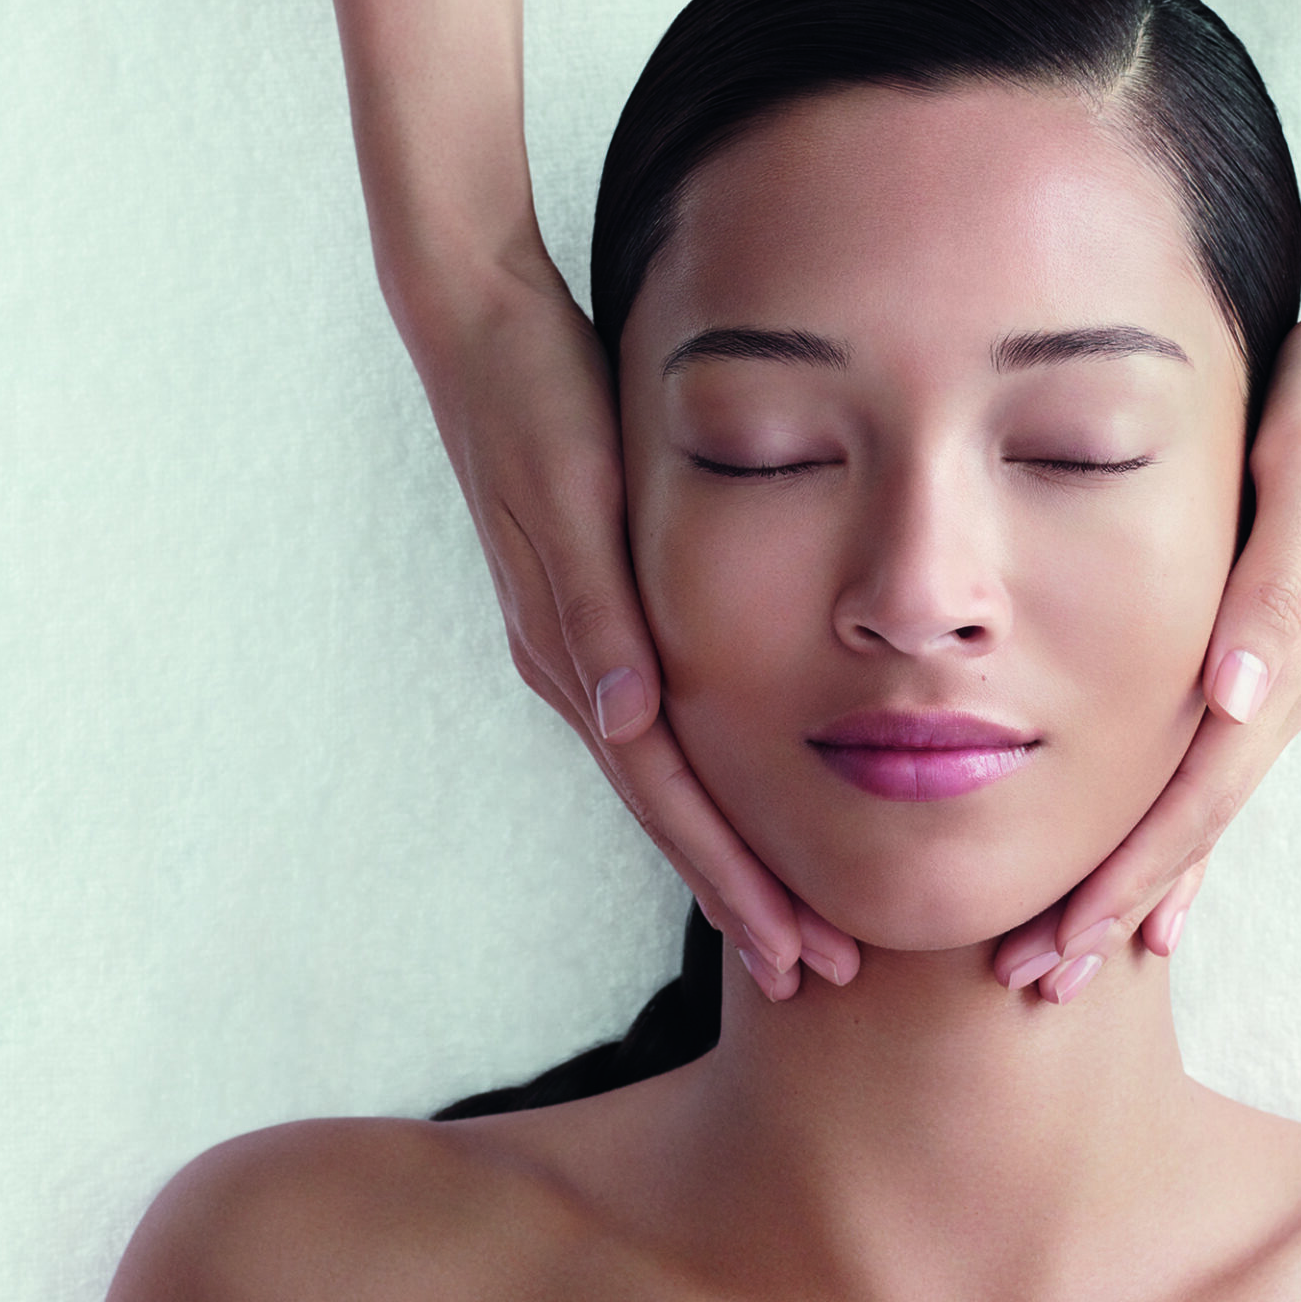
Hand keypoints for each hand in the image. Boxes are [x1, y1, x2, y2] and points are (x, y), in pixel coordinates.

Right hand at [397, 234, 859, 999]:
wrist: (480, 327)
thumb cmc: (537, 400)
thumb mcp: (569, 494)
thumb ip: (594, 605)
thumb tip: (625, 716)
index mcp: (577, 651)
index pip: (669, 798)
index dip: (734, 879)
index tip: (799, 953)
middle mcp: (576, 666)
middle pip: (671, 811)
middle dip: (741, 896)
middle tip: (820, 975)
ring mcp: (578, 646)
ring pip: (665, 780)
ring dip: (726, 853)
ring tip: (793, 918)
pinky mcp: (589, 612)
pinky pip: (655, 730)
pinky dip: (702, 785)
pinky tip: (739, 802)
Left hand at [992, 257, 1300, 998]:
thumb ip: (1275, 584)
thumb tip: (1238, 700)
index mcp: (1289, 656)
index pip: (1195, 798)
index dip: (1128, 880)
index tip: (1060, 948)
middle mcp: (1290, 680)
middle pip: (1193, 824)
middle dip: (1117, 907)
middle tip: (1036, 982)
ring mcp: (1288, 667)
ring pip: (1203, 801)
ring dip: (1143, 878)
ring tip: (1079, 947)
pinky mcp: (1278, 640)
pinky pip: (1219, 757)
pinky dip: (1178, 821)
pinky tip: (1152, 861)